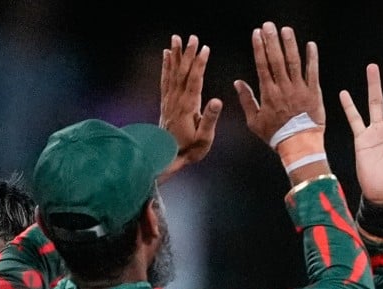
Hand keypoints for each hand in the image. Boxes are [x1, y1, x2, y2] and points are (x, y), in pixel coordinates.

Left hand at [159, 34, 222, 177]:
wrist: (167, 157)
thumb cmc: (189, 149)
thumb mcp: (204, 138)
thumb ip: (210, 119)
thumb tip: (218, 100)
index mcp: (188, 106)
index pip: (195, 80)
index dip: (199, 63)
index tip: (204, 48)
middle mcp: (176, 100)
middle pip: (182, 72)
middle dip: (187, 53)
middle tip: (192, 37)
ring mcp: (169, 100)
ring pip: (172, 72)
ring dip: (175, 55)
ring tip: (176, 39)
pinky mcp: (165, 102)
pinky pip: (165, 79)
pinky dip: (166, 66)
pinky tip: (166, 55)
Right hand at [234, 22, 324, 144]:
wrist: (300, 146)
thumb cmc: (277, 136)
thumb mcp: (255, 122)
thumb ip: (247, 100)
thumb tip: (238, 83)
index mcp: (269, 94)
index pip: (262, 65)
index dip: (259, 48)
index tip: (257, 34)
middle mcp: (284, 88)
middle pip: (277, 60)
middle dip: (272, 41)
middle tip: (269, 26)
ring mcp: (300, 89)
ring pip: (294, 62)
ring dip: (290, 44)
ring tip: (286, 30)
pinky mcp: (314, 92)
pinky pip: (313, 72)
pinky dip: (312, 58)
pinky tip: (310, 45)